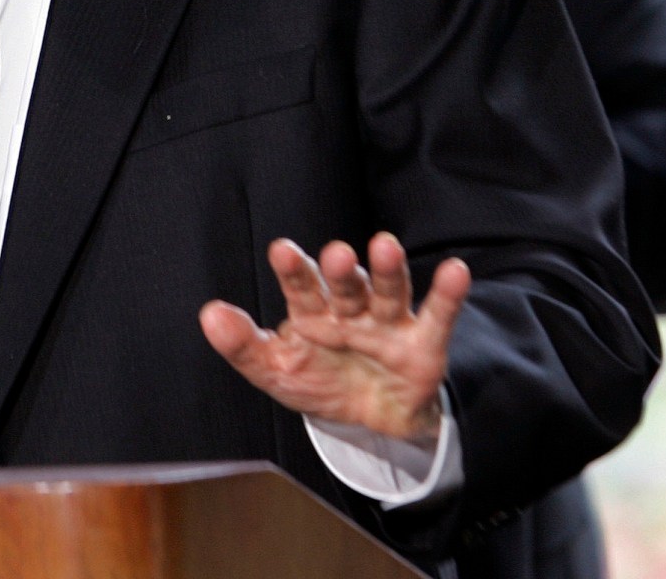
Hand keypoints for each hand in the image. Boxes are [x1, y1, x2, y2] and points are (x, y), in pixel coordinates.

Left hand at [200, 232, 468, 442]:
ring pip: (389, 291)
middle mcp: (351, 310)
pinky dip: (448, 294)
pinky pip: (438, 315)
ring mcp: (389, 322)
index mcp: (313, 313)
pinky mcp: (424, 342)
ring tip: (385, 245)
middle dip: (342, 272)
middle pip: (347, 286)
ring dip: (389, 270)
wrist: (371, 420)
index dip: (294, 271)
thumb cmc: (320, 381)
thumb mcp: (277, 371)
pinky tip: (456, 271)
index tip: (282, 251)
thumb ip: (243, 346)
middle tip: (336, 254)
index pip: (302, 288)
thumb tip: (208, 314)